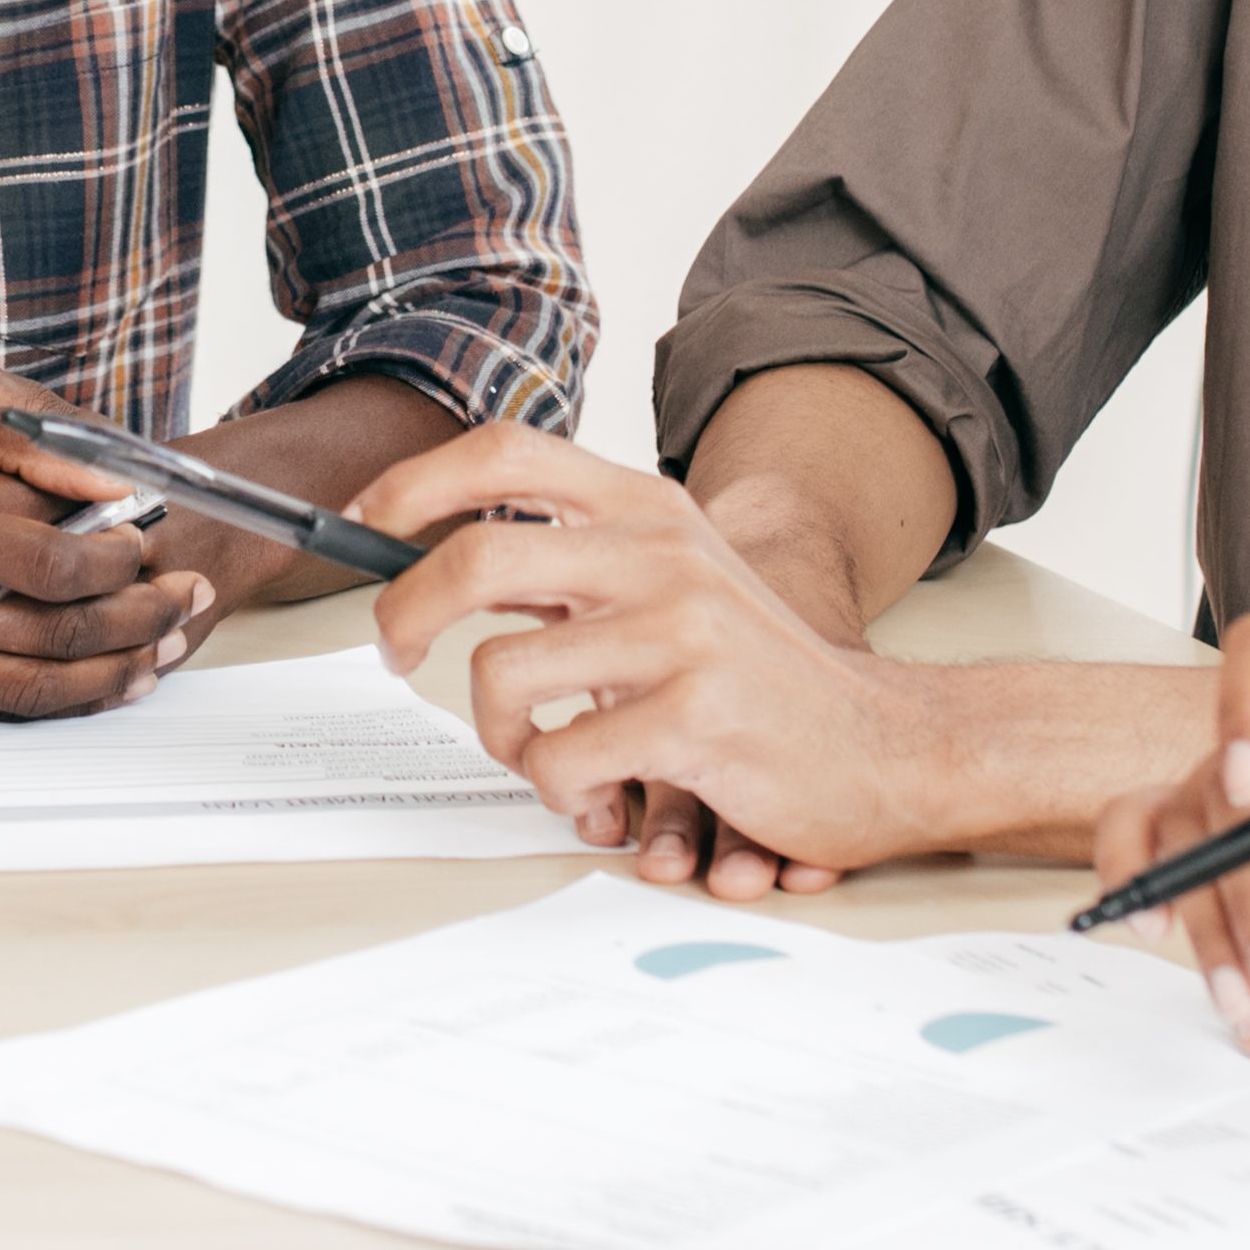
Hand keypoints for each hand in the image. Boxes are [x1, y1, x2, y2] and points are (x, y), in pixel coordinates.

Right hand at [0, 355, 214, 717]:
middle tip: (187, 597)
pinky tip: (98, 677)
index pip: (40, 560)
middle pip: (45, 635)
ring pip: (23, 689)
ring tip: (162, 650)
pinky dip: (51, 697)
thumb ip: (23, 442)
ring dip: (108, 676)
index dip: (111, 560)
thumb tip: (113, 482)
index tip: (146, 540)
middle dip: (135, 621)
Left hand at [353, 427, 1070, 881]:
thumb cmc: (757, 675)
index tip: (363, 524)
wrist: (887, 746)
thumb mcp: (672, 581)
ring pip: (503, 676)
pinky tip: (606, 799)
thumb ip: (576, 560)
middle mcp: (662, 551)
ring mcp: (681, 631)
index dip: (413, 482)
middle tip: (397, 657)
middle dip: (404, 613)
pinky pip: (561, 759)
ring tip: (548, 760)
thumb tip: (439, 555)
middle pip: (475, 556)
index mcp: (648, 506)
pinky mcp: (695, 718)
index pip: (505, 450)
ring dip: (502, 737)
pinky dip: (562, 792)